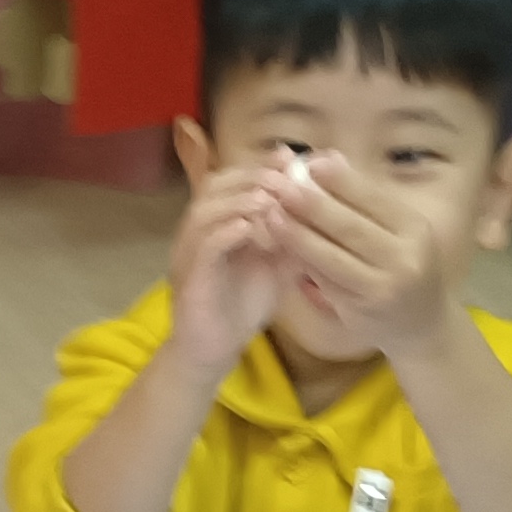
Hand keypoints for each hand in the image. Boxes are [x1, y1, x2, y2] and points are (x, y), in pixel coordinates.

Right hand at [164, 157, 294, 366]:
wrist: (216, 350)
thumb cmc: (243, 306)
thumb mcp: (278, 263)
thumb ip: (294, 236)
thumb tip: (322, 208)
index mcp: (217, 220)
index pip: (234, 177)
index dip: (262, 165)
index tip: (293, 161)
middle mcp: (198, 229)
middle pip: (219, 184)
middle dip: (255, 177)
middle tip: (286, 181)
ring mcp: (189, 250)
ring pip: (209, 208)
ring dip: (243, 200)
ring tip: (274, 202)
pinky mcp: (190, 275)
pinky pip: (206, 243)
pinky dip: (230, 230)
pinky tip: (255, 230)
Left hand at [269, 150, 455, 357]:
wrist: (420, 325)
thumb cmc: (401, 265)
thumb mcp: (397, 229)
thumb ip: (364, 199)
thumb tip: (327, 157)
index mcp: (415, 229)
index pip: (373, 199)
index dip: (339, 180)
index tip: (310, 162)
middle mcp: (403, 259)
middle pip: (350, 227)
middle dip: (311, 205)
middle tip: (281, 186)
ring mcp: (381, 288)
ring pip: (332, 257)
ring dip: (297, 235)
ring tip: (271, 214)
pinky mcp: (359, 311)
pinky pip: (324, 281)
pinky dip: (302, 261)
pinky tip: (282, 245)